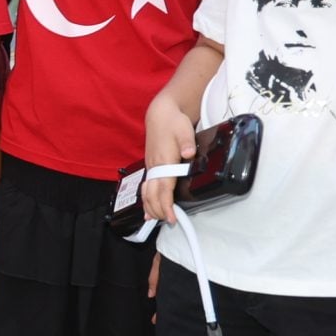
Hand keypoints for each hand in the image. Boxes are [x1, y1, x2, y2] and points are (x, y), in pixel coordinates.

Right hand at [141, 94, 196, 227]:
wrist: (160, 114)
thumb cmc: (173, 123)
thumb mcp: (184, 130)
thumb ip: (187, 143)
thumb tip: (188, 153)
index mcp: (164, 161)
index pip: (163, 189)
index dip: (166, 205)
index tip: (171, 217)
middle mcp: (155, 166)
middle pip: (152, 194)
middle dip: (159, 210)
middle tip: (169, 221)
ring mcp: (151, 166)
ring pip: (147, 192)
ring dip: (151, 206)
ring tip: (156, 219)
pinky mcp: (151, 166)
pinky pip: (146, 186)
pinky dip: (147, 199)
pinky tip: (148, 207)